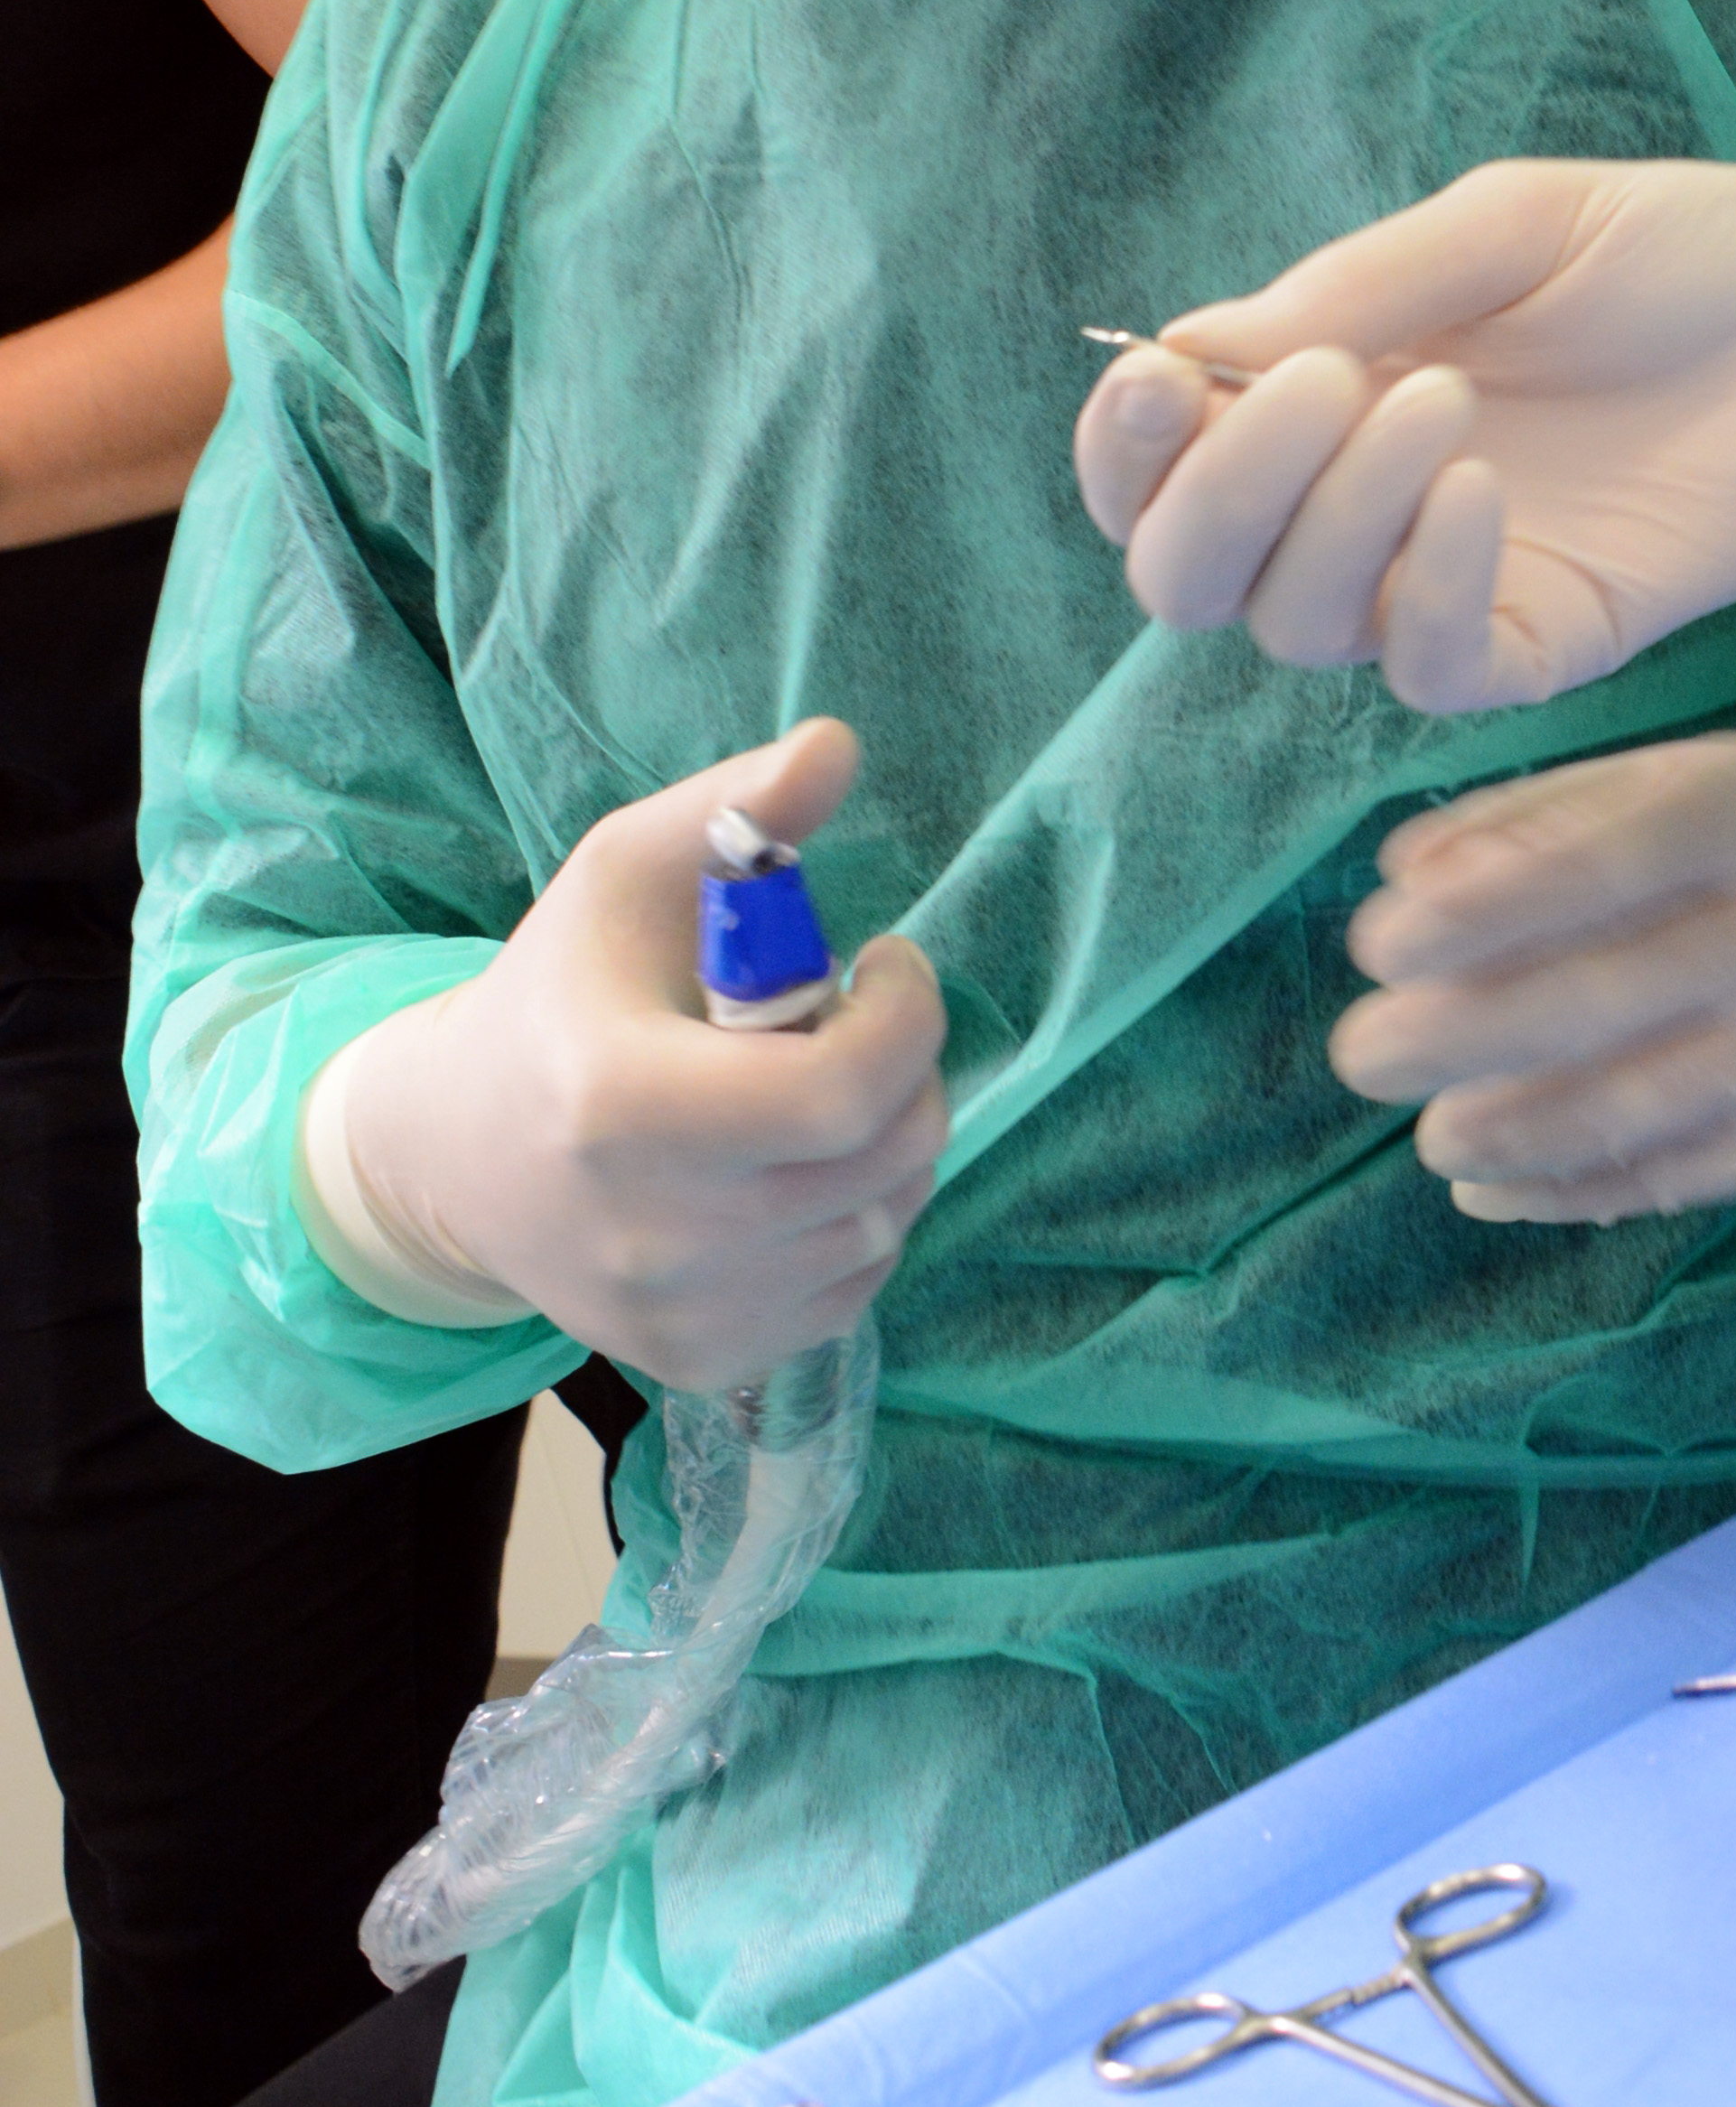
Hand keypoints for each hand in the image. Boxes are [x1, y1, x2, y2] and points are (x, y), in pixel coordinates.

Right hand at [311, 719, 946, 1388]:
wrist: (457, 1152)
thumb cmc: (560, 995)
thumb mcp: (623, 873)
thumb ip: (734, 810)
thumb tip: (838, 744)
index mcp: (625, 1106)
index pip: (841, 1091)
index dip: (907, 1017)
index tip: (884, 962)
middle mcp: (654, 1233)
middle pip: (885, 1157)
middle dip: (904, 1071)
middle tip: (846, 1024)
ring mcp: (679, 1314)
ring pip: (886, 1223)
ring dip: (885, 1144)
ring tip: (812, 1093)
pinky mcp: (703, 1362)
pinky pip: (854, 1288)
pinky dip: (854, 1219)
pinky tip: (791, 1170)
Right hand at [1073, 152, 1735, 713]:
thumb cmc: (1688, 251)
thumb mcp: (1514, 226)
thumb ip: (1365, 286)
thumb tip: (1197, 350)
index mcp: (1328, 398)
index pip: (1161, 469)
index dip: (1126, 448)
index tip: (1161, 375)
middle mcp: (1364, 509)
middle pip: (1194, 576)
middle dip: (1218, 495)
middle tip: (1318, 386)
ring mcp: (1454, 583)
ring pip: (1301, 627)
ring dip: (1334, 519)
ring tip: (1442, 398)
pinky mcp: (1554, 638)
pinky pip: (1439, 670)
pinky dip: (1433, 591)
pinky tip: (1482, 492)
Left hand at [1329, 734, 1735, 1219]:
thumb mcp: (1660, 788)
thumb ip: (1533, 819)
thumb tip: (1403, 875)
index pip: (1602, 865)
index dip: (1483, 912)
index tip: (1378, 946)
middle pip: (1611, 996)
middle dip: (1467, 1033)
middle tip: (1360, 1056)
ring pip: (1641, 1107)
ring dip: (1515, 1130)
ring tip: (1430, 1133)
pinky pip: (1674, 1177)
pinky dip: (1570, 1191)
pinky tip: (1490, 1187)